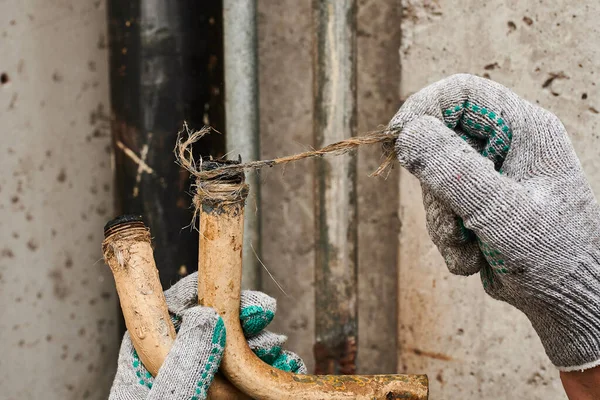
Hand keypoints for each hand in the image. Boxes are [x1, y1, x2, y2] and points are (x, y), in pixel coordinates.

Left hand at [109, 272, 304, 399]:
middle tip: (265, 312)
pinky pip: (248, 384)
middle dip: (240, 318)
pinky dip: (270, 373)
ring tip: (280, 351)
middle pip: (208, 330)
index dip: (197, 294)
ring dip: (261, 347)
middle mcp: (175, 376)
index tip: (225, 286)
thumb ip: (182, 368)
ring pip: (234, 356)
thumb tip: (205, 317)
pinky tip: (285, 370)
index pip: (167, 316)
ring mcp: (204, 391)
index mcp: (145, 371)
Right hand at [389, 74, 599, 373]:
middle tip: (453, 221)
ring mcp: (486, 175)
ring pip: (433, 182)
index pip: (462, 93)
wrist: (568, 299)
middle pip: (438, 141)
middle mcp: (502, 146)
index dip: (423, 107)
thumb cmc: (555, 254)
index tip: (398, 138)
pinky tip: (476, 257)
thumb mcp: (504, 214)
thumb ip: (456, 174)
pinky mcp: (474, 204)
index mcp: (522, 130)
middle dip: (436, 189)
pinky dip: (449, 240)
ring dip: (443, 223)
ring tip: (472, 247)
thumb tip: (408, 134)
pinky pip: (438, 211)